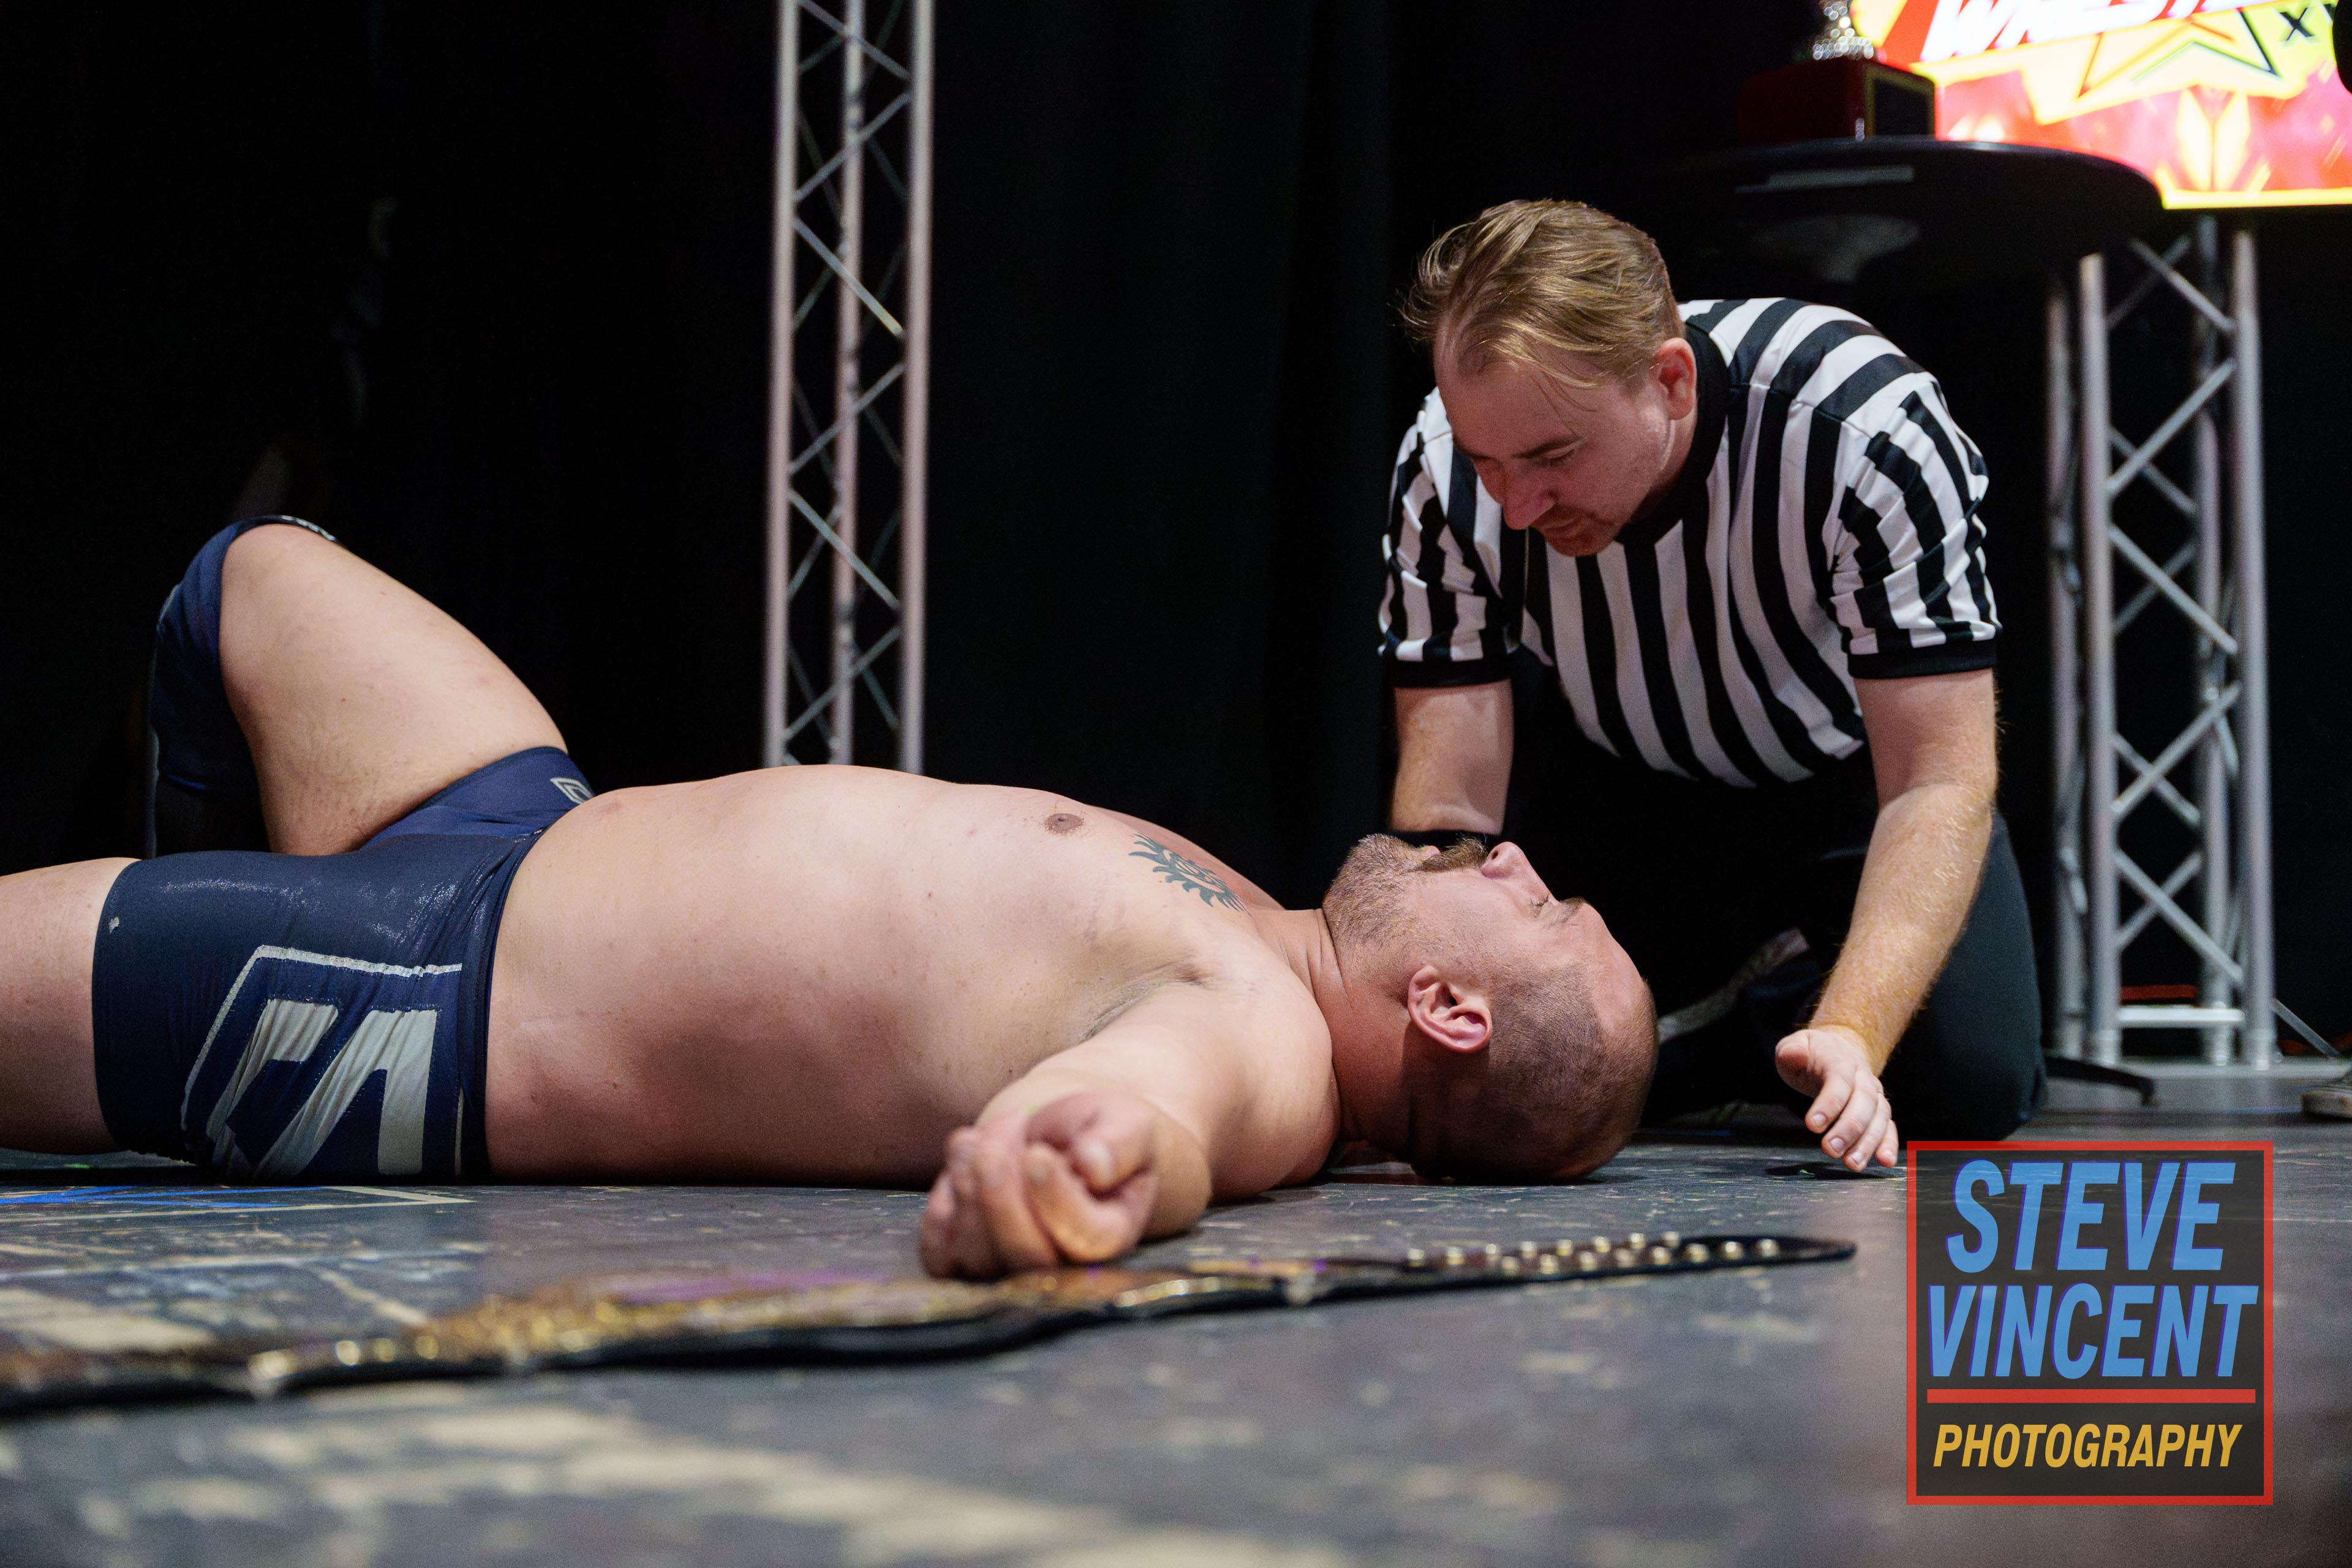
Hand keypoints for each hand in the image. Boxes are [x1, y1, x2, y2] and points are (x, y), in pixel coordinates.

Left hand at [918, 1091, 1162, 1278]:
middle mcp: (1062, 1266)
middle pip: (1025, 1258)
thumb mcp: (1125, 1125)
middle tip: (999, 1141)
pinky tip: (963, 1154)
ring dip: (969, 1186)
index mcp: (1111, 1235)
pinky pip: (940, 1252)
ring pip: (978, 1256)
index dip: (1055, 1200)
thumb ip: (1118, 1144)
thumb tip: (1091, 1166)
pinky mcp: (966, 1259)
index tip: (1037, 1154)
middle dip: (1000, 1198)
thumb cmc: (1100, 1135)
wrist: (1063, 1141)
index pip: (1084, 1237)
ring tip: (981, 1136)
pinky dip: (941, 1203)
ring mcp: (1010, 1267)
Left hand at [1774, 1025, 1898, 1170]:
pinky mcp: (1879, 1110)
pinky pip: (1888, 1127)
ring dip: (1867, 1143)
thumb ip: (1792, 1052)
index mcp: (1840, 1060)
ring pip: (1878, 1118)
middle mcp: (1863, 1078)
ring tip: (1852, 1164)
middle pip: (1863, 1103)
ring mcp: (1874, 1094)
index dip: (1829, 1103)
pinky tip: (1885, 1161)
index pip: (1839, 1080)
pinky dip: (1888, 1144)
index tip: (1813, 1125)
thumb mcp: (1795, 1045)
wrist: (1841, 1048)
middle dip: (1848, 1129)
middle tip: (1830, 1150)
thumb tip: (1795, 1056)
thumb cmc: (1813, 1052)